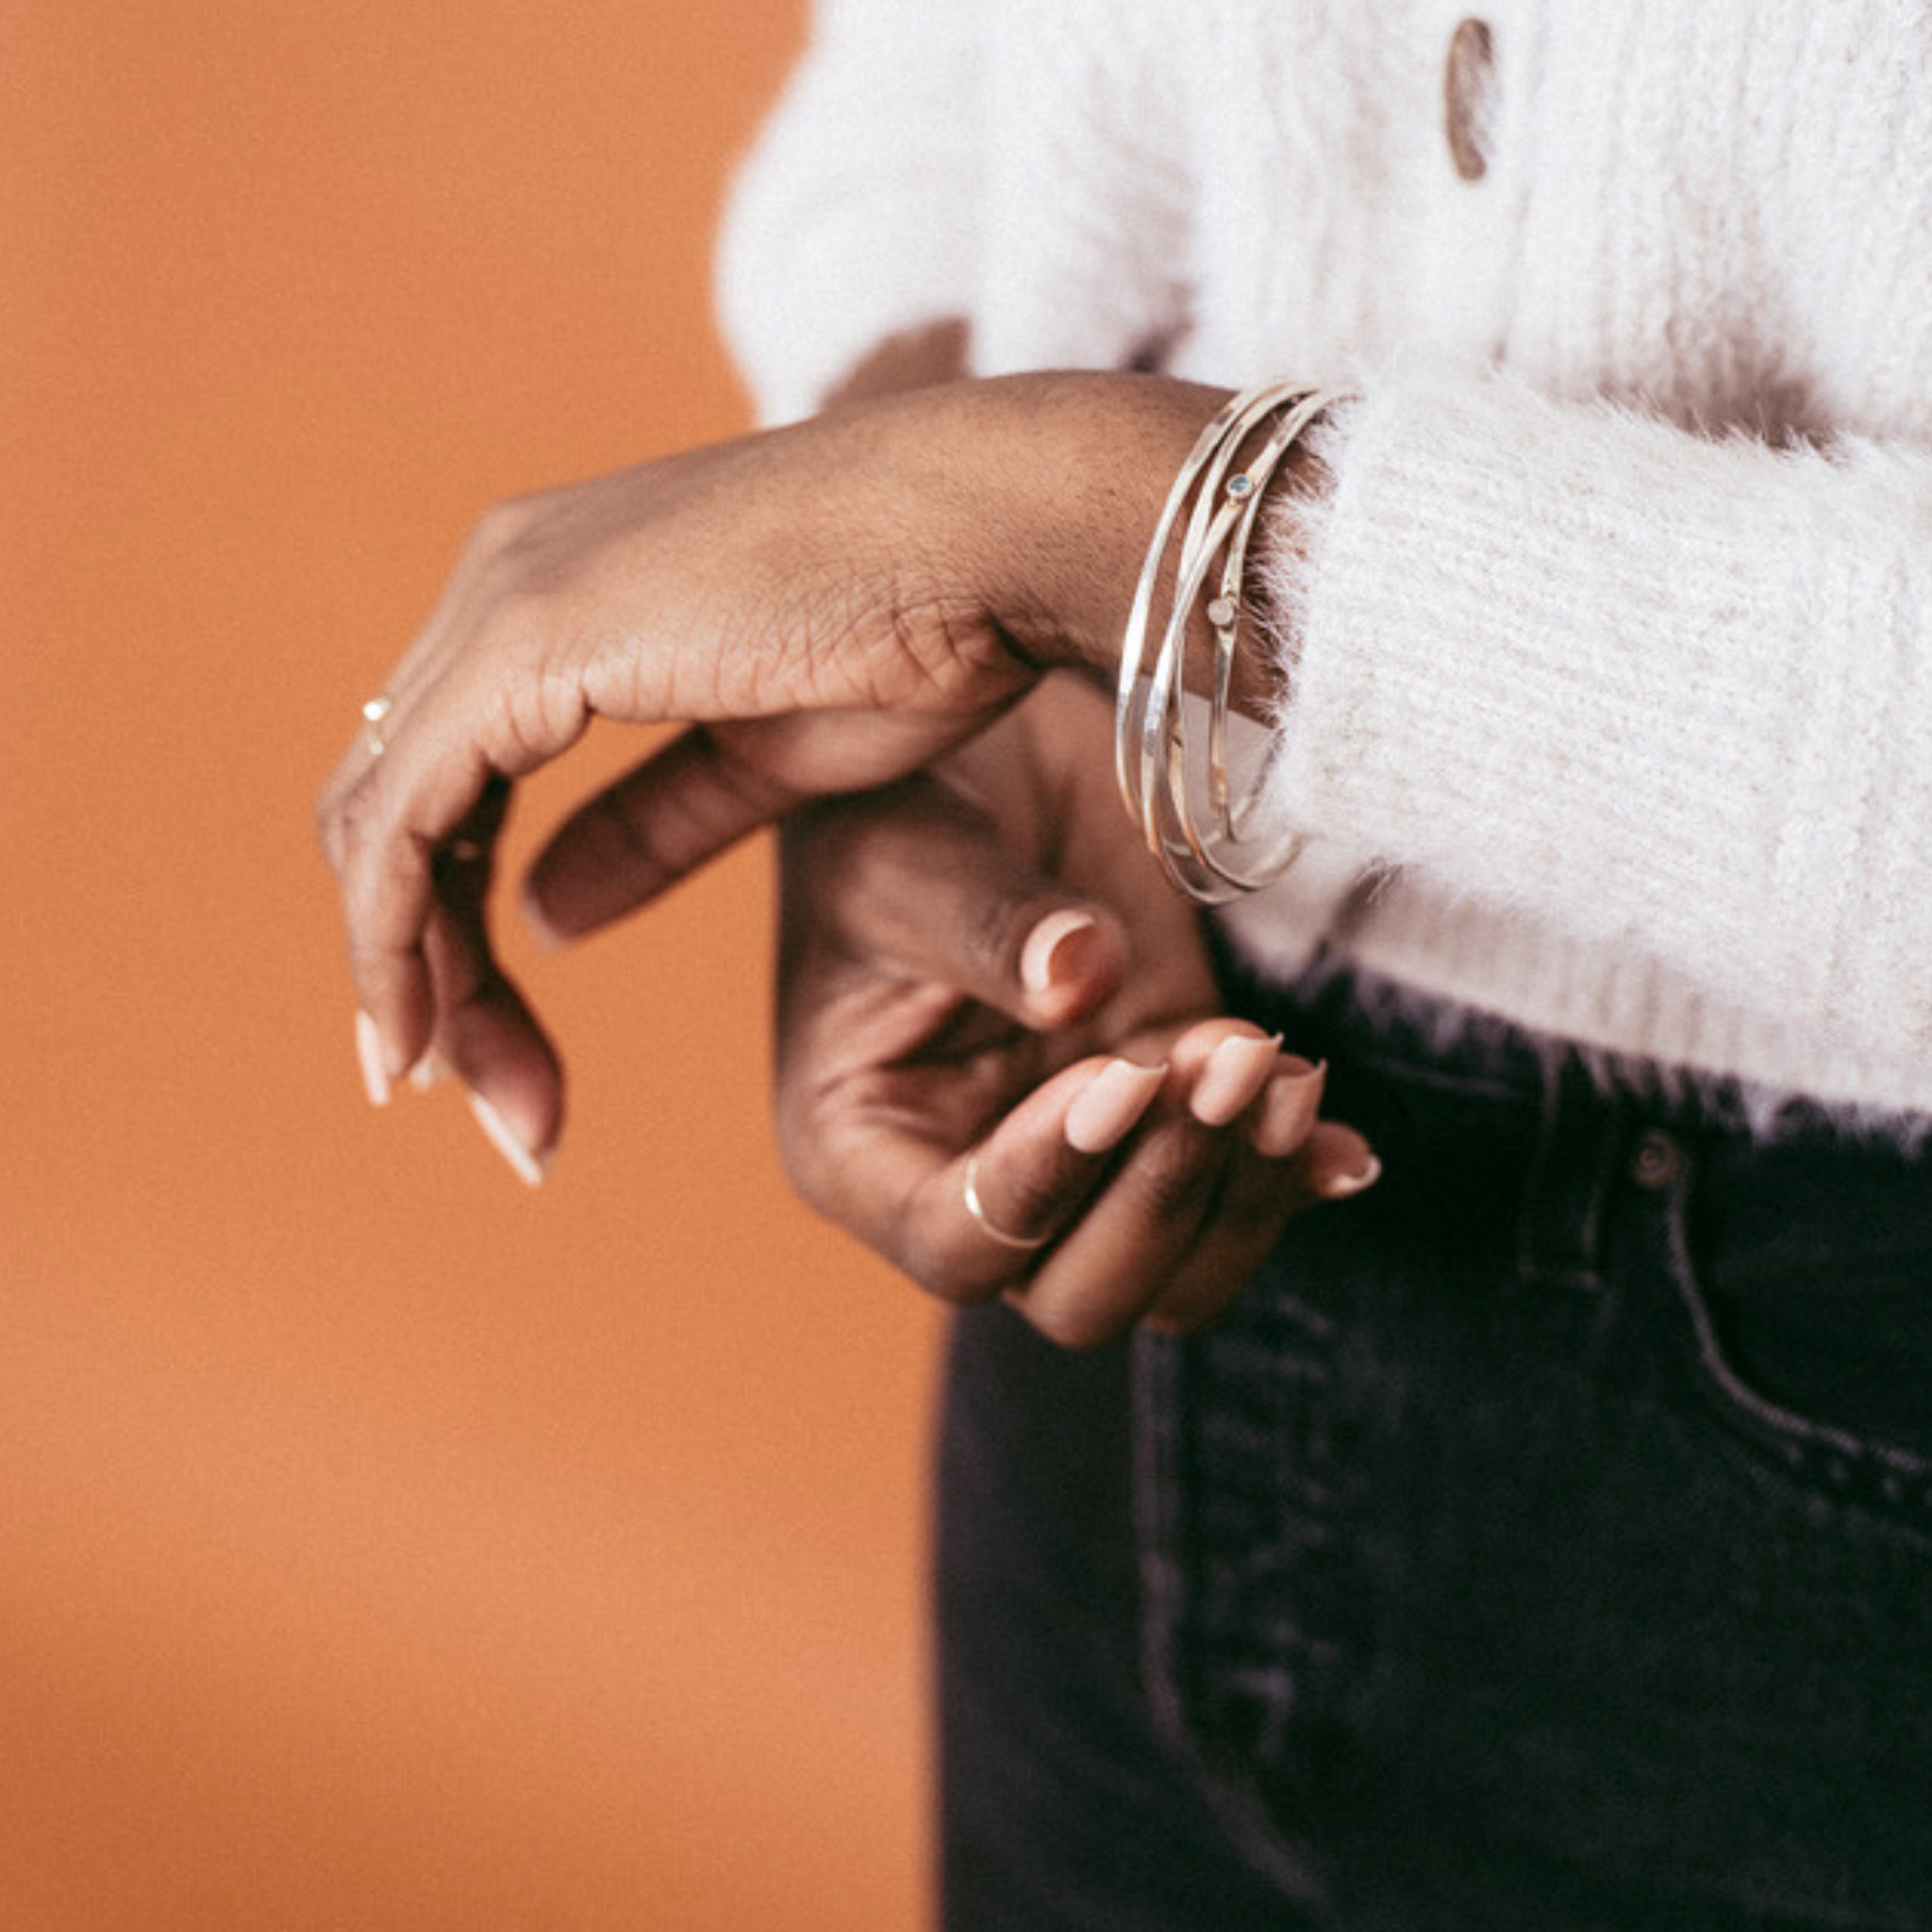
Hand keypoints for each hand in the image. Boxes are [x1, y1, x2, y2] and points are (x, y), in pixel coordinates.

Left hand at [317, 373, 1229, 1166]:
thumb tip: (541, 914)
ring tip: (494, 1106)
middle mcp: (506, 578)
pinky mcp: (527, 639)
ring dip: (416, 981)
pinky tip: (432, 1037)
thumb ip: (645, 827)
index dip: (446, 927)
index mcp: (561, 595)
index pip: (444, 784)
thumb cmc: (923, 632)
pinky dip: (397, 941)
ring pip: (382, 827)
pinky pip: (404, 822)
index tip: (494, 1055)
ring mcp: (508, 600)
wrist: (1003, 538)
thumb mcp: (763, 763)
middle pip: (395, 812)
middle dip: (426, 974)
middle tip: (498, 1108)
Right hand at [774, 677, 1377, 1345]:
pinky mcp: (1171, 1116)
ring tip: (1277, 1069)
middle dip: (1161, 1198)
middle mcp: (970, 1185)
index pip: (954, 1240)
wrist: (984, 756)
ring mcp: (1083, 1163)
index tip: (1117, 1075)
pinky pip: (1242, 1201)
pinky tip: (1337, 1136)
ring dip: (1240, 1187)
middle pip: (1079, 1297)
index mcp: (863, 1149)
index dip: (1041, 1186)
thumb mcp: (908, 855)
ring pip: (1175, 1278)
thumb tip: (1079, 984)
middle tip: (1221, 1065)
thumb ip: (984, 926)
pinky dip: (1295, 1175)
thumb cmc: (895, 808)